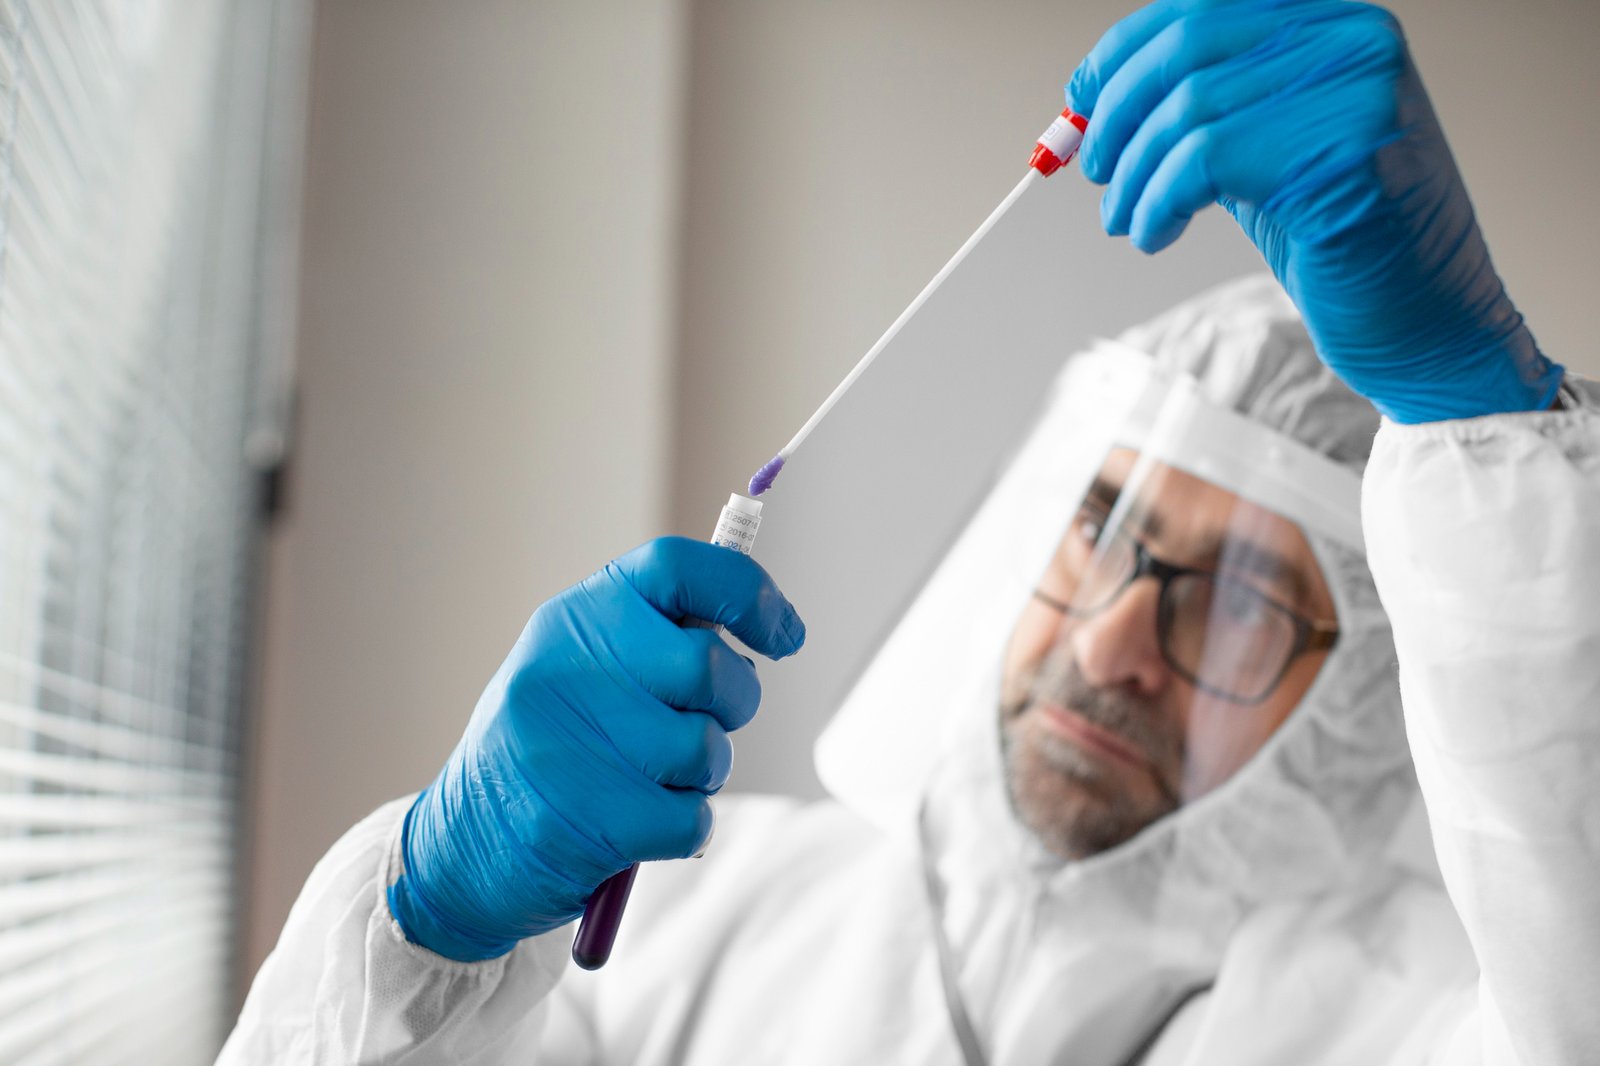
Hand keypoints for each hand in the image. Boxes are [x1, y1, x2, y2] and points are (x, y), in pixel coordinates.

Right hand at [386, 537, 805, 961]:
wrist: (460, 848)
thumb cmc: (554, 748)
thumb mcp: (581, 667)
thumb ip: (655, 636)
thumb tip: (760, 616)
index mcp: (573, 617)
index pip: (676, 567)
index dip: (747, 592)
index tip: (783, 632)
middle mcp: (564, 666)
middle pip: (707, 663)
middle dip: (734, 701)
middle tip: (708, 723)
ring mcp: (567, 743)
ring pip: (705, 748)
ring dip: (704, 774)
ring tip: (656, 781)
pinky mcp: (582, 820)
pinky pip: (691, 818)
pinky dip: (685, 830)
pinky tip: (641, 827)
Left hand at [1068, 0, 1561, 422]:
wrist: (1425, 323)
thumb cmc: (1345, 245)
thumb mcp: (1266, 153)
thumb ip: (1208, 112)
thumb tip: (1101, 100)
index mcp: (1334, 23)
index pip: (1199, 6)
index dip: (1122, 53)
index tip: (1079, 102)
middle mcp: (1351, 40)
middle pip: (1186, 48)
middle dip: (1118, 114)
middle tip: (1098, 173)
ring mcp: (1355, 92)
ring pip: (1188, 111)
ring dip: (1136, 178)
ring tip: (1128, 221)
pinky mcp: (1342, 156)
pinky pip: (1205, 161)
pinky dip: (1158, 202)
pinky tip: (1155, 235)